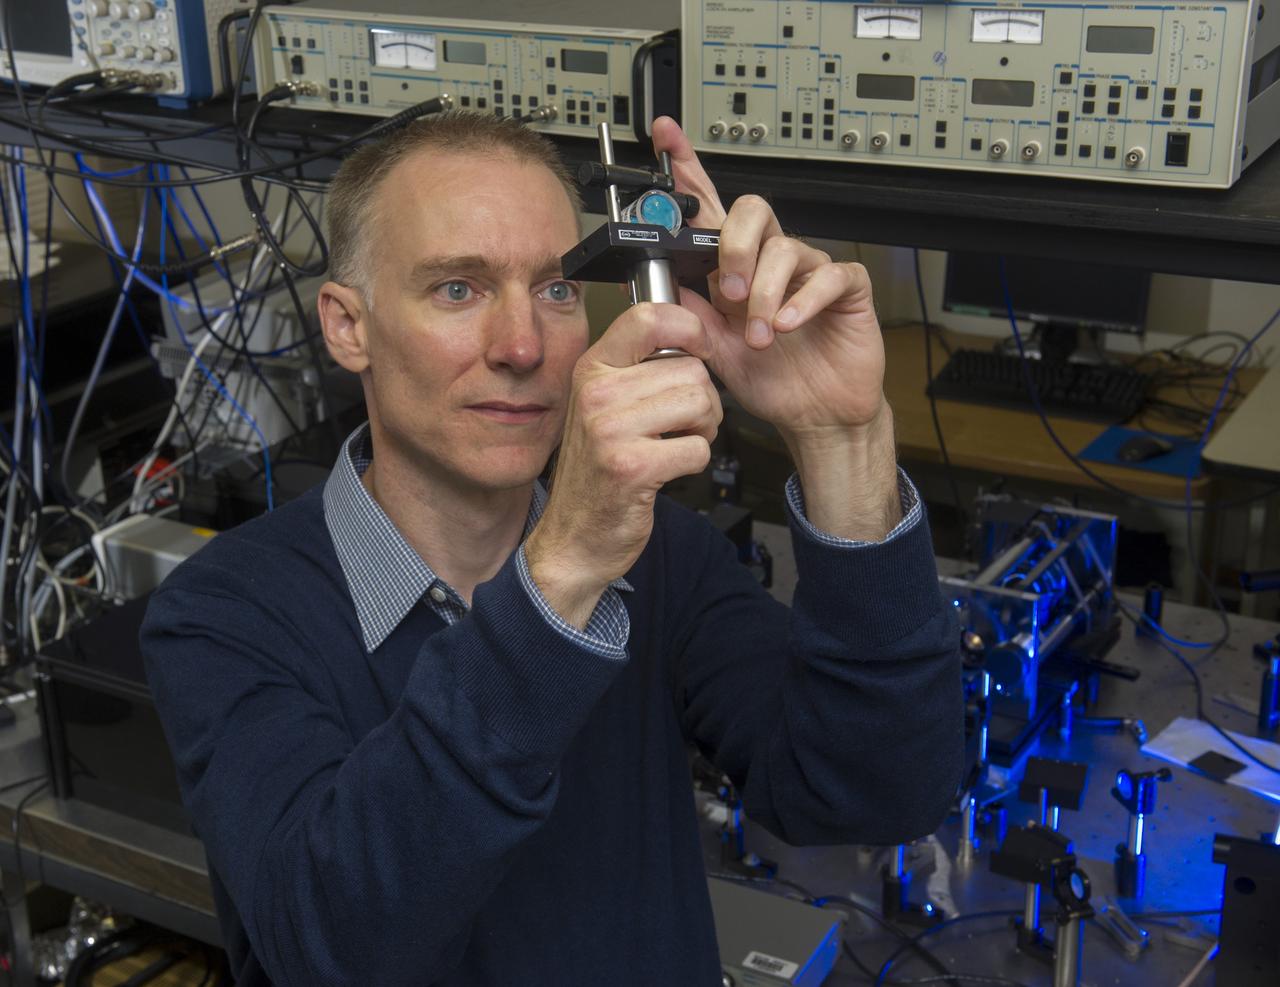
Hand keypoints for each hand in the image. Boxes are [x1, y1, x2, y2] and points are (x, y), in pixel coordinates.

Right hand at [525, 304, 721, 626]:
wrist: (573, 538)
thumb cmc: (599, 471)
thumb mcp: (604, 407)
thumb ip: (637, 368)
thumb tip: (692, 328)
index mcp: (592, 369)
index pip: (648, 316)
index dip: (690, 327)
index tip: (701, 347)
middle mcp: (597, 393)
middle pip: (691, 369)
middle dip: (703, 400)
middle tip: (681, 425)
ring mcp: (610, 430)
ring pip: (700, 404)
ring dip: (703, 430)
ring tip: (675, 445)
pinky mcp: (632, 466)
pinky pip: (698, 448)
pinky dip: (694, 462)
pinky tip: (668, 470)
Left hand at [651, 117, 886, 445]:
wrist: (814, 416)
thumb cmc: (770, 379)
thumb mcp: (715, 348)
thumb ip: (689, 314)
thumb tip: (659, 282)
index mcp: (736, 267)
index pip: (710, 209)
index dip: (689, 169)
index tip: (666, 135)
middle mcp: (771, 260)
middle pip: (752, 211)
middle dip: (734, 246)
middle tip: (728, 292)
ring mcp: (810, 270)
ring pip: (785, 247)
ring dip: (765, 293)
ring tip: (760, 335)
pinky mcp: (846, 287)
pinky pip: (826, 275)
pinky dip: (802, 301)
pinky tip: (788, 325)